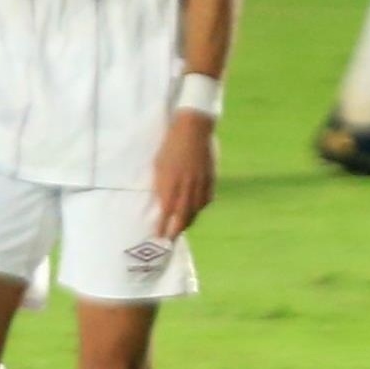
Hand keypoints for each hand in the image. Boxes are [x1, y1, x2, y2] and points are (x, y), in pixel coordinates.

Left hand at [152, 110, 217, 239]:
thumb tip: (162, 203)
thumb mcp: (159, 165)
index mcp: (171, 181)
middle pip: (182, 214)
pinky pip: (206, 199)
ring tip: (182, 227)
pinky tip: (196, 210)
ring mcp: (200, 183)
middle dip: (176, 229)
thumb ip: (161, 185)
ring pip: (196, 209)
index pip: (166, 210)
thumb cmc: (170, 145)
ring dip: (188, 220)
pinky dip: (200, 207)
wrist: (193, 129)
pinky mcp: (211, 179)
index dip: (162, 225)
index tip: (158, 236)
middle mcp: (187, 185)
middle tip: (170, 239)